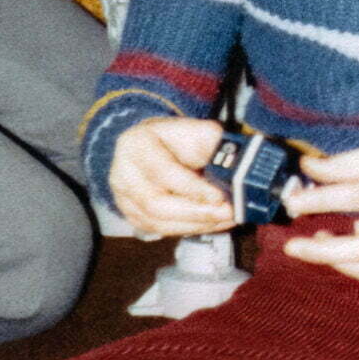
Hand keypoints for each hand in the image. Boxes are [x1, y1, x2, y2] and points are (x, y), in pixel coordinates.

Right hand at [107, 117, 236, 237]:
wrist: (154, 144)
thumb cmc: (177, 137)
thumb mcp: (196, 129)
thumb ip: (213, 145)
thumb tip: (235, 169)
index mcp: (135, 145)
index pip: (162, 172)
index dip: (192, 187)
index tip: (219, 196)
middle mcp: (123, 174)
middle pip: (156, 204)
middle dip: (197, 212)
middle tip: (228, 213)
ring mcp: (124, 199)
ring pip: (159, 223)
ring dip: (197, 224)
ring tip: (227, 219)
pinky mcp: (133, 216)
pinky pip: (161, 230)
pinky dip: (190, 229)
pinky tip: (214, 223)